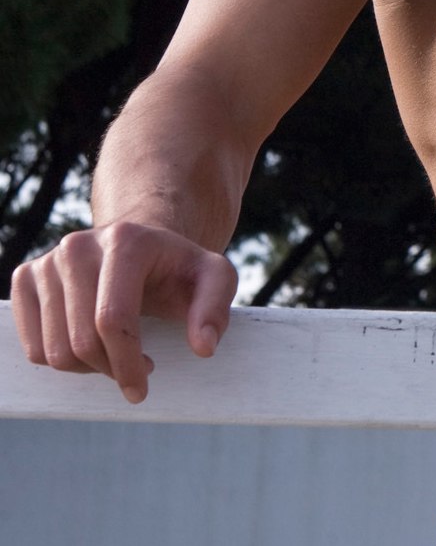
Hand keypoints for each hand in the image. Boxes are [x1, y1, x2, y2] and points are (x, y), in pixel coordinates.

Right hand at [10, 221, 237, 403]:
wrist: (142, 248)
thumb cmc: (179, 269)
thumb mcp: (213, 279)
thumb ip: (215, 309)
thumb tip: (203, 347)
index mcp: (125, 240)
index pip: (112, 319)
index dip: (126, 363)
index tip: (142, 389)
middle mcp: (79, 245)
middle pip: (81, 340)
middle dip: (111, 369)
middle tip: (138, 371)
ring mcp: (48, 260)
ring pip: (53, 350)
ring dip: (88, 368)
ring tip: (119, 355)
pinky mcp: (26, 277)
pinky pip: (33, 347)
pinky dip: (61, 361)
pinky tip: (91, 347)